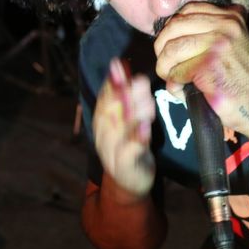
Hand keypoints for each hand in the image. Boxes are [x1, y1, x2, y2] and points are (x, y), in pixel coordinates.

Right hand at [92, 58, 156, 200]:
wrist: (129, 183)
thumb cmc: (131, 145)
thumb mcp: (128, 122)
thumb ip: (129, 102)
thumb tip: (135, 76)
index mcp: (102, 123)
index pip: (103, 99)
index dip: (110, 82)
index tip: (118, 65)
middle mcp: (103, 136)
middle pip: (110, 112)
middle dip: (123, 94)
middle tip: (139, 80)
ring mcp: (112, 153)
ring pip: (119, 131)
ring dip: (132, 114)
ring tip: (146, 101)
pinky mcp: (125, 168)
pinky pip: (129, 153)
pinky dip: (136, 141)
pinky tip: (145, 129)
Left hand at [153, 2, 248, 133]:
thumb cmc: (237, 80)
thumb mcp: (228, 44)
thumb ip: (206, 31)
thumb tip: (166, 31)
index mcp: (232, 16)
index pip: (187, 11)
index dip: (172, 30)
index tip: (172, 48)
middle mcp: (227, 25)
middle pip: (174, 27)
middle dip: (162, 50)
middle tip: (167, 67)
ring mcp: (220, 45)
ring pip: (171, 50)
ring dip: (165, 69)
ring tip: (175, 81)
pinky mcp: (210, 66)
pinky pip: (176, 72)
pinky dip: (174, 85)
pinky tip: (183, 92)